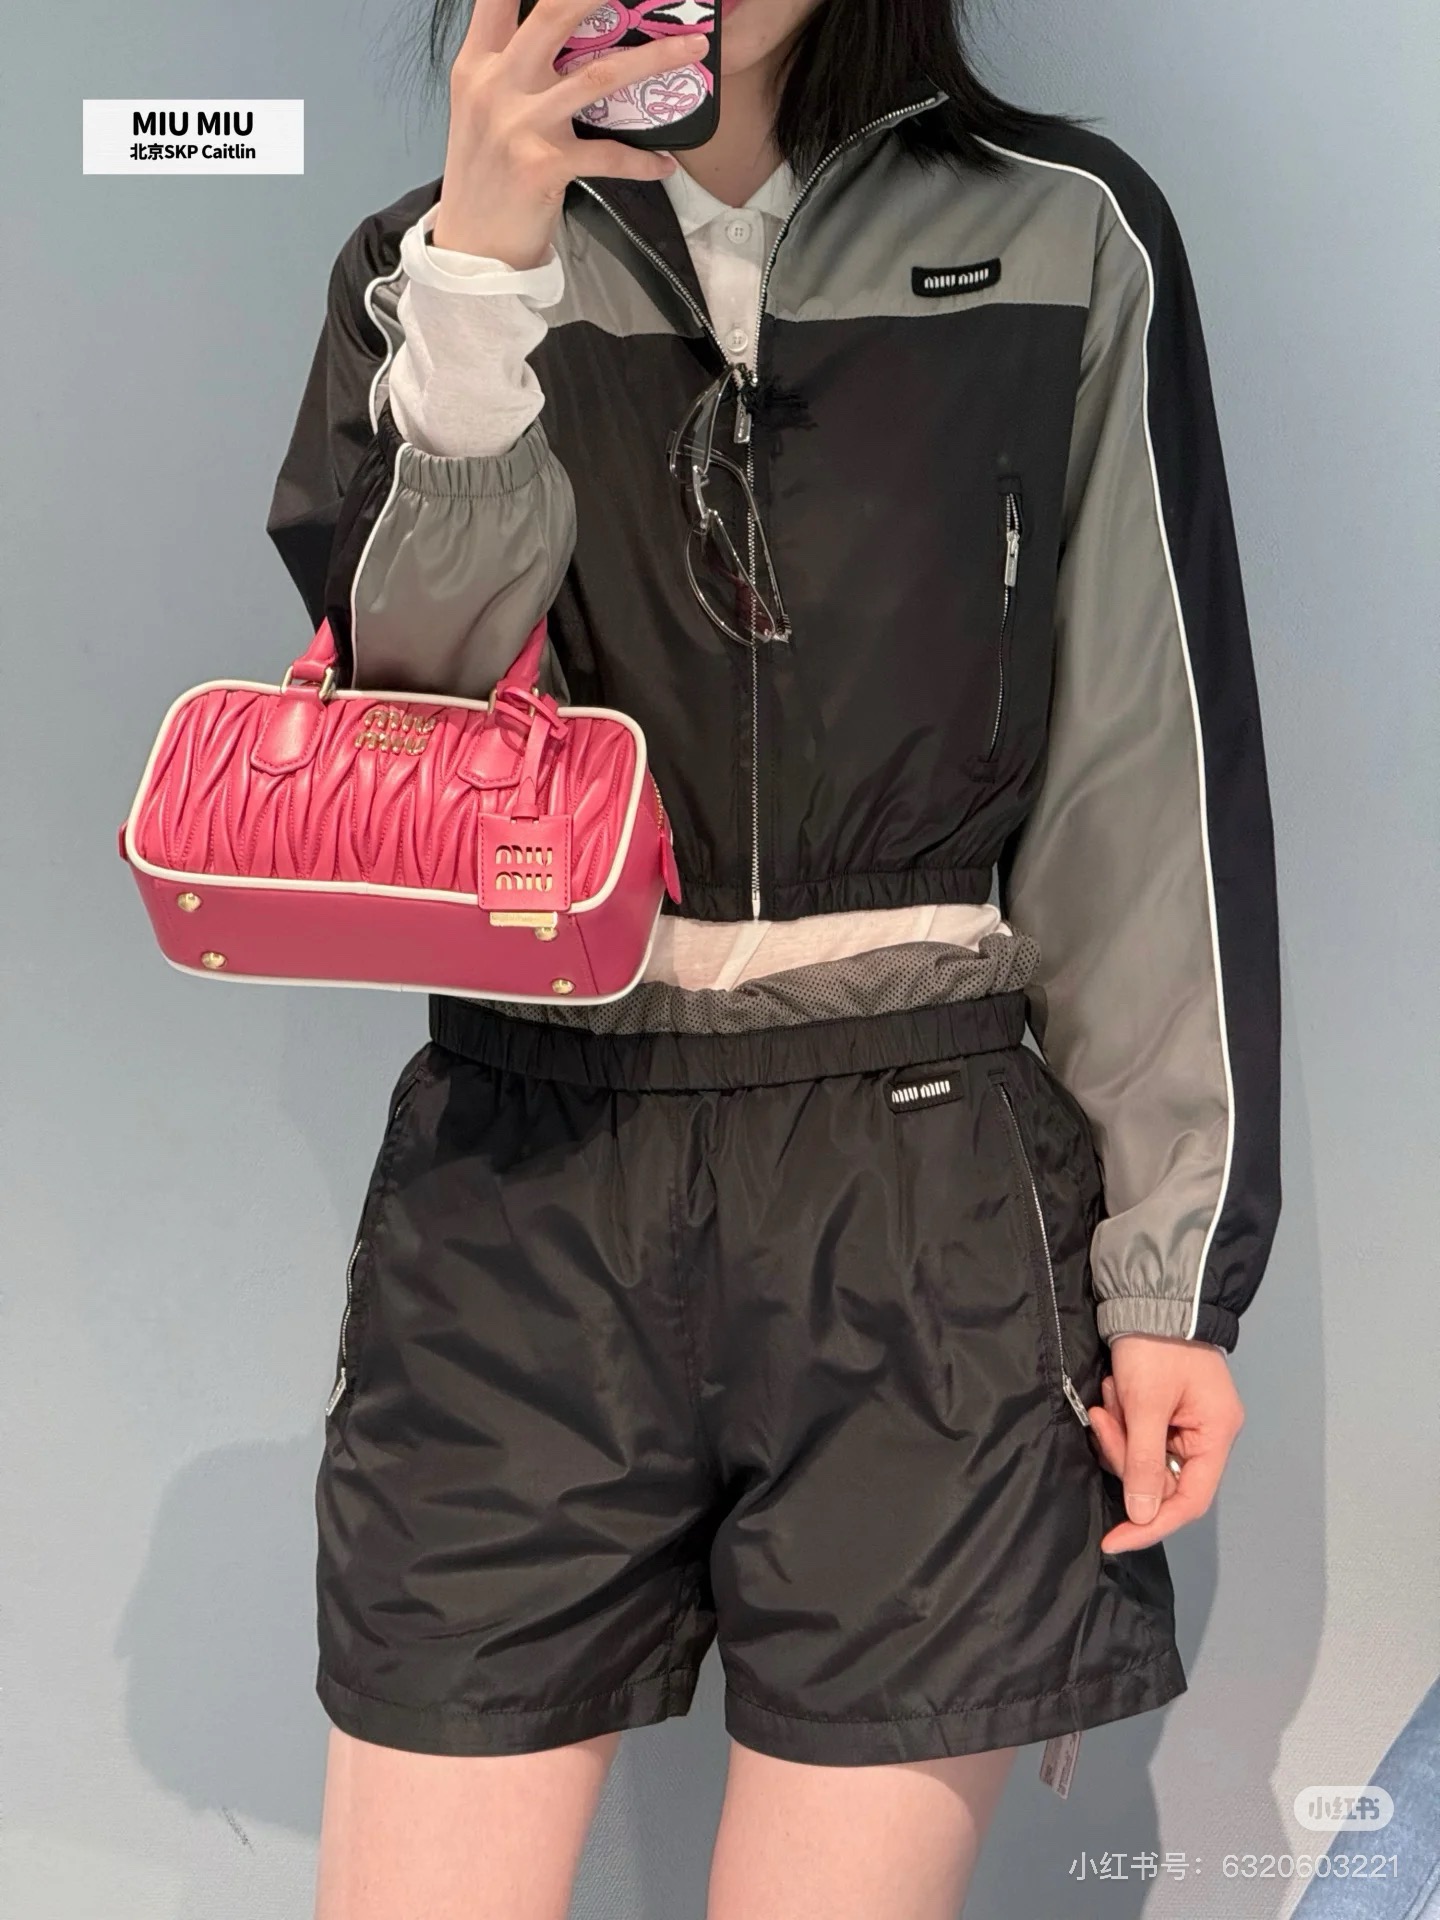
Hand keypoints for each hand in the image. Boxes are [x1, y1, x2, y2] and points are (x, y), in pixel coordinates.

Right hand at [433, 0, 707, 266]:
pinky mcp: (544, 166)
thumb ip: (509, 67)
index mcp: (476, 65)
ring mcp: (520, 125)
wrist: (471, 249)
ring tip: (694, 48)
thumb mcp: (481, 110)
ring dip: (654, 59)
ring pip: (598, 76)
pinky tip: (665, 163)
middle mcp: (496, 85)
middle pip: (552, 14)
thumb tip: (561, 36)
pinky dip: (642, 160)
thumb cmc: (484, 177)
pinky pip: (608, 155)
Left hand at [1086, 1332, 1244, 1552]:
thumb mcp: (1145, 1404)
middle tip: (1104, 1418)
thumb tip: (1143, 1515)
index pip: (1188, 1501)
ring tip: (1112, 1394)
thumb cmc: (1155, 1344)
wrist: (1148, 1294)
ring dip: (1120, 1432)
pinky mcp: (1164, 1409)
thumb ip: (1145, 1463)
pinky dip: (1121, 1418)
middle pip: (1162, 1478)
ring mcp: (1186, 1422)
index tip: (1114, 1540)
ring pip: (1145, 1456)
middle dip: (1126, 1454)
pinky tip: (1115, 1389)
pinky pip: (1139, 1434)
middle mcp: (1207, 1433)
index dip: (1151, 1525)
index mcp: (1216, 1434)